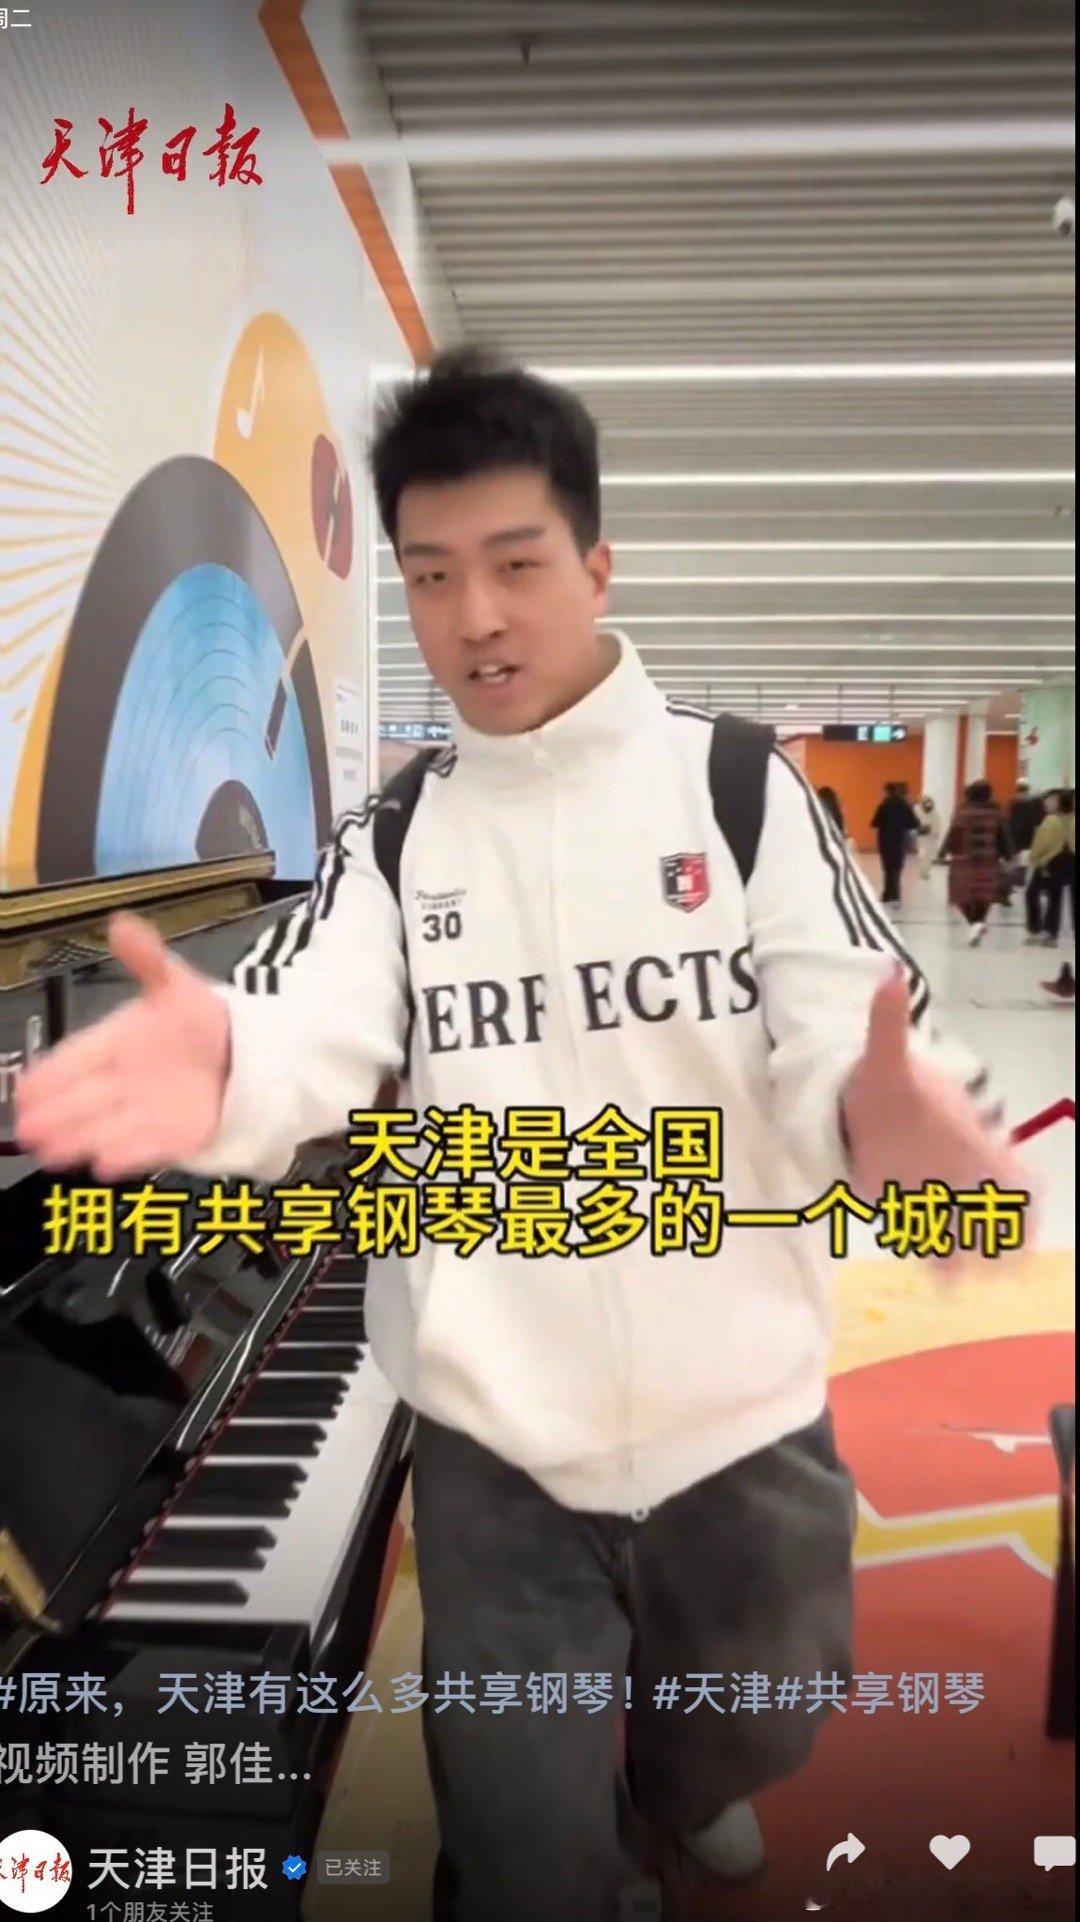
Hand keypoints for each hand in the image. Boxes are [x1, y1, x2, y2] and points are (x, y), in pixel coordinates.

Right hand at [14, 912, 231, 1180]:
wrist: (246, 1052)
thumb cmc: (198, 1020)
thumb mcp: (174, 984)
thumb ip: (146, 959)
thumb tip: (120, 923)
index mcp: (112, 1043)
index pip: (74, 1059)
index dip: (48, 1075)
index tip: (25, 1089)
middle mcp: (120, 1082)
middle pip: (80, 1100)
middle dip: (54, 1114)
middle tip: (26, 1127)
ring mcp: (142, 1112)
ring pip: (103, 1127)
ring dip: (77, 1140)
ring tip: (51, 1151)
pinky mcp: (170, 1137)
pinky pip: (143, 1149)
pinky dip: (125, 1155)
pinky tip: (104, 1164)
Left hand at [841, 964, 1032, 1256]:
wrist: (865, 1106)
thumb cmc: (886, 1089)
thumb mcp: (881, 1059)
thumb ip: (886, 1023)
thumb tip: (887, 974)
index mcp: (968, 1140)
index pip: (1012, 1173)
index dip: (1021, 1197)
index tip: (1016, 1214)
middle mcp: (966, 1173)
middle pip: (999, 1213)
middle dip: (993, 1236)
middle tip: (978, 1254)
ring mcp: (946, 1196)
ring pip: (972, 1234)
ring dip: (964, 1253)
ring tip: (947, 1272)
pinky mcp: (917, 1213)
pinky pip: (940, 1245)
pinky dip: (939, 1260)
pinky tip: (930, 1270)